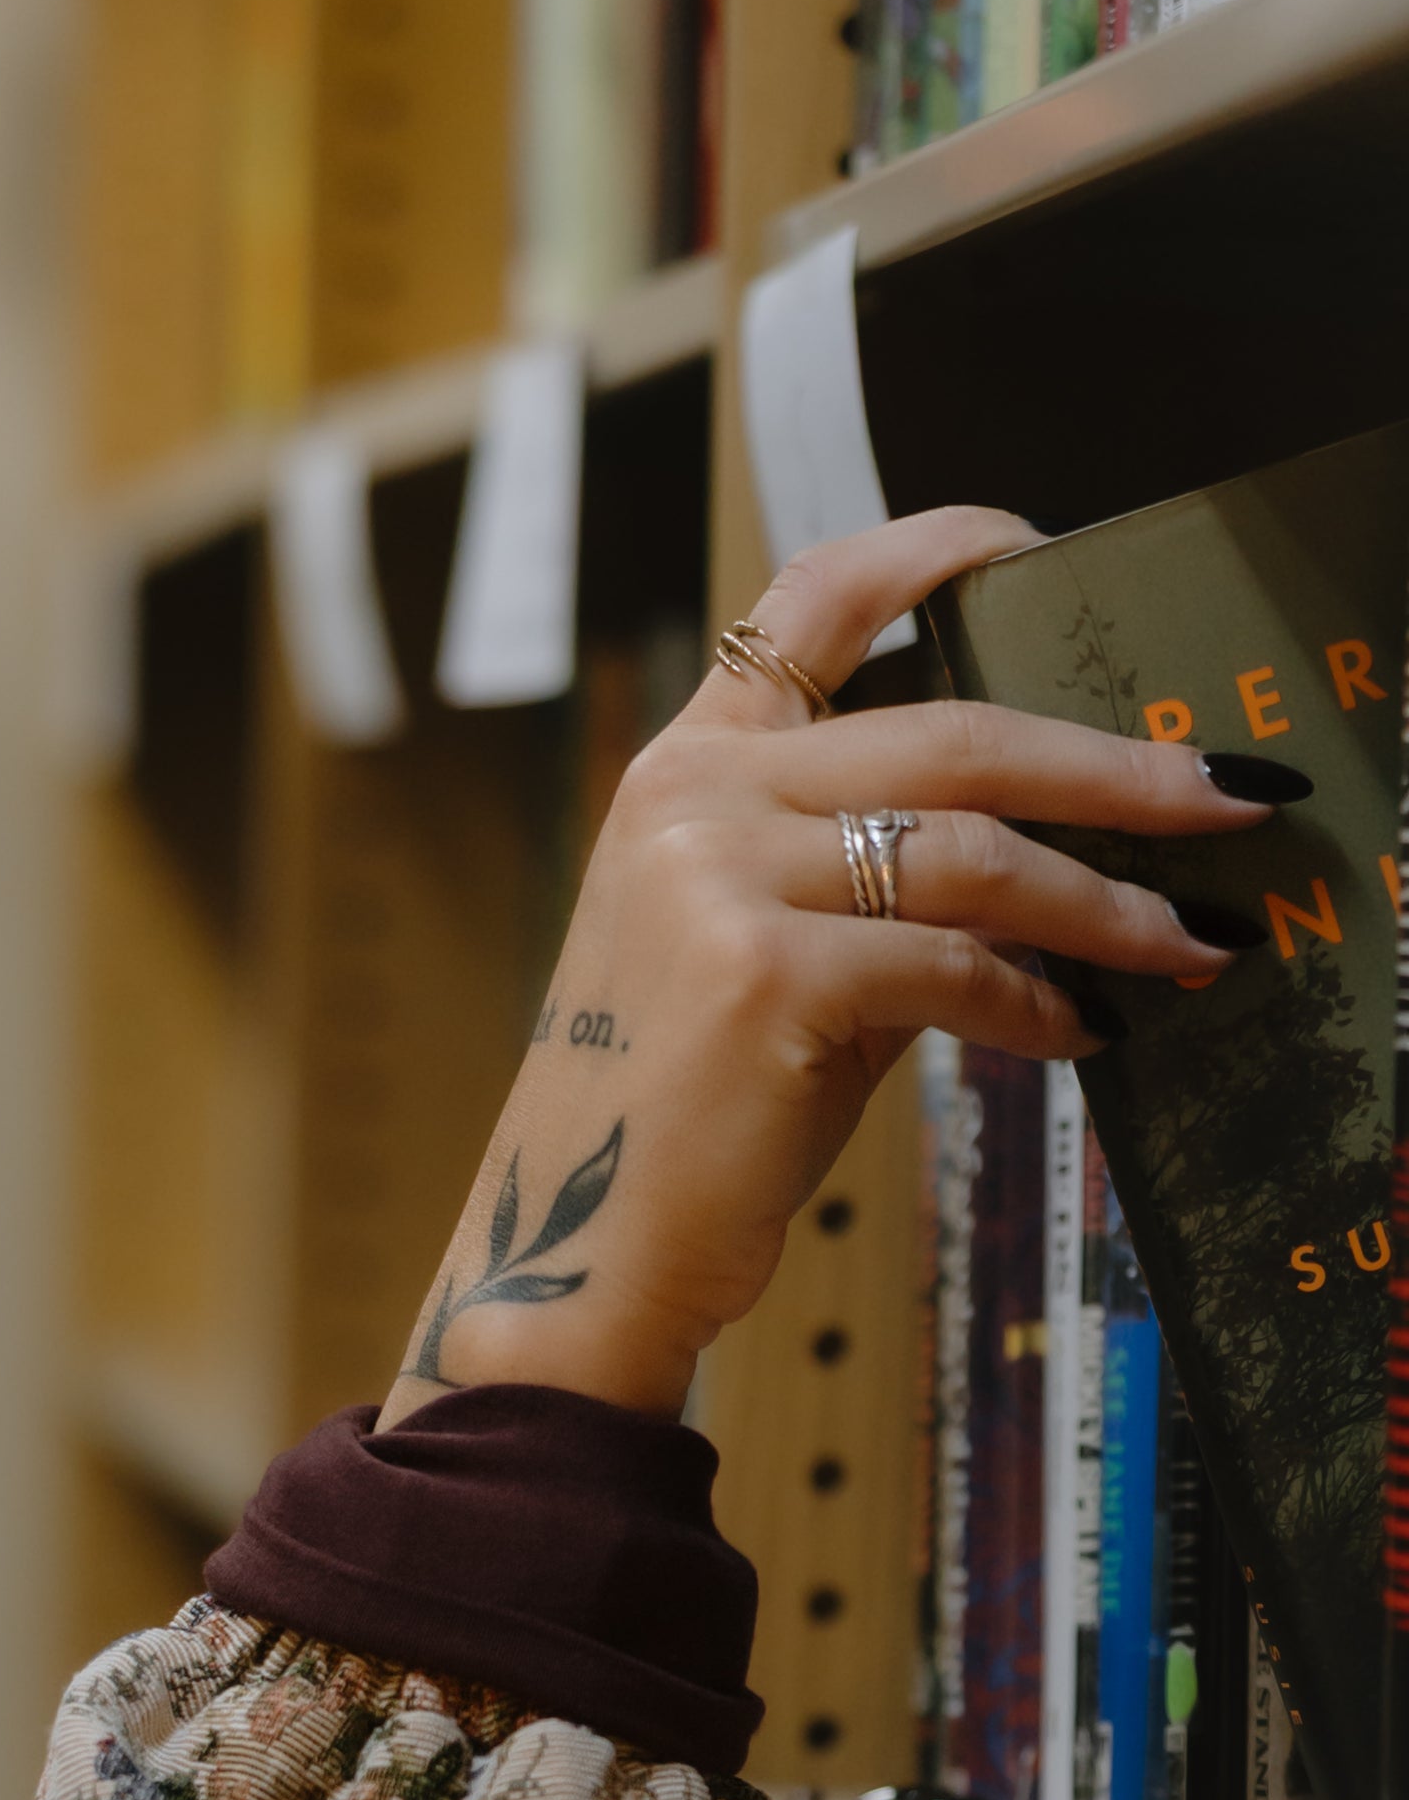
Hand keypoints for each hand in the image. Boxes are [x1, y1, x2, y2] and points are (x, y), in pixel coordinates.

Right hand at [380, 505, 1281, 1425]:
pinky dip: (1037, 1003)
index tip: (1041, 549)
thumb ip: (856, 871)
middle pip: (954, 733)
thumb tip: (1046, 851)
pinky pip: (955, 967)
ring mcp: (721, 880)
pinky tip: (1080, 1032)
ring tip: (1190, 941)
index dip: (935, 552)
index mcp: (684, 769)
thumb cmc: (673, 1111)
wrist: (571, 1250)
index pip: (813, 604)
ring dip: (1109, 903)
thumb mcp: (746, 946)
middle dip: (1117, 767)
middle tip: (1227, 796)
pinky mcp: (765, 975)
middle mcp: (695, 799)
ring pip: (976, 852)